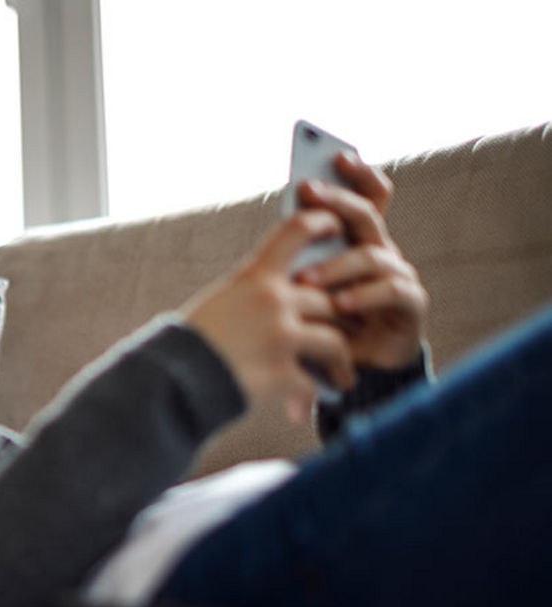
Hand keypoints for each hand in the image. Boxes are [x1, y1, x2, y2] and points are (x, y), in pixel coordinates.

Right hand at [182, 208, 357, 424]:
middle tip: (352, 331)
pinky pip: (314, 383)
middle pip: (329, 301)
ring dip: (342, 361)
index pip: (297, 231)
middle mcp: (272, 300)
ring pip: (335, 342)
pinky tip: (313, 403)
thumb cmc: (188, 343)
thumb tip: (288, 300)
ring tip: (343, 375)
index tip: (337, 226)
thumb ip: (254, 296)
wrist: (170, 381)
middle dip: (344, 319)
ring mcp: (281, 337)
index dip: (323, 223)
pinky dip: (314, 396)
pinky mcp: (283, 374)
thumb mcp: (220, 303)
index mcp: (254, 277)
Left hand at [292, 152, 428, 369]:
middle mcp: (383, 250)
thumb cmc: (326, 320)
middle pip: (367, 214)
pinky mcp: (411, 304)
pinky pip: (391, 291)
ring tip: (305, 279)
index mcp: (360, 240)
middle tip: (307, 192)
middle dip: (337, 200)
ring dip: (336, 265)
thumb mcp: (309, 287)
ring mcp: (400, 275)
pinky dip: (364, 296)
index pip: (368, 196)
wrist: (355, 367)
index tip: (337, 154)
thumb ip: (304, 256)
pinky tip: (340, 303)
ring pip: (371, 255)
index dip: (358, 174)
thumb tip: (281, 226)